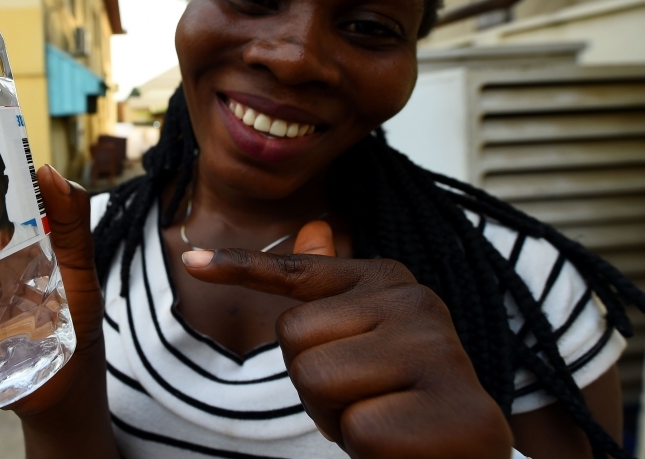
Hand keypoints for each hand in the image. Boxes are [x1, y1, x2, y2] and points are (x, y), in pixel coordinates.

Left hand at [183, 221, 513, 458]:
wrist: (470, 451)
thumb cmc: (403, 395)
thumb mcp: (365, 340)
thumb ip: (335, 292)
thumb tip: (313, 227)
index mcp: (389, 281)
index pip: (297, 272)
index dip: (240, 267)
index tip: (191, 261)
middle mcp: (416, 302)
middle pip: (294, 336)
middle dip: (313, 385)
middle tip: (364, 398)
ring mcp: (437, 351)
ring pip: (316, 381)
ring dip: (338, 418)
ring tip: (384, 417)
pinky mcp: (450, 408)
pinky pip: (358, 430)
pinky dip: (369, 450)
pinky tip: (405, 444)